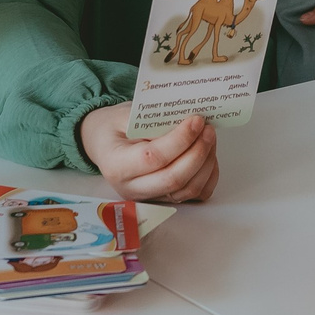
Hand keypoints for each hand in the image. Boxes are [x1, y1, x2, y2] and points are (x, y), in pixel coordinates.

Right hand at [77, 102, 220, 202]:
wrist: (105, 143)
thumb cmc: (115, 128)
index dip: (180, 140)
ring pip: (189, 189)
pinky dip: (208, 176)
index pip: (154, 158)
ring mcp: (150, 197)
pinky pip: (196, 195)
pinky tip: (209, 155)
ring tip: (209, 137)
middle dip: (198, 152)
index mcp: (117, 165)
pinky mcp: (165, 199)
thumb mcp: (125, 115)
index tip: (196, 121)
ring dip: (206, 162)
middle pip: (174, 179)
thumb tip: (189, 122)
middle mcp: (132, 188)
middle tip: (207, 129)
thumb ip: (153, 120)